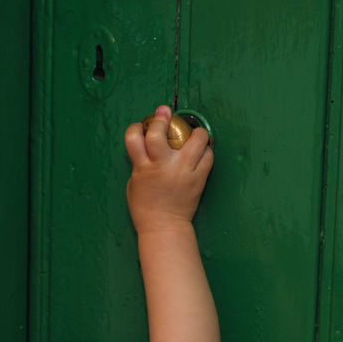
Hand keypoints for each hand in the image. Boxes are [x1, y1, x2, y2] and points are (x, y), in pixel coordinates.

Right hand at [124, 105, 213, 236]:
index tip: (142, 126)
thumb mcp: (134, 182)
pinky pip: (208, 157)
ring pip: (195, 140)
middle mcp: (163, 166)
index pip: (134, 137)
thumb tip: (148, 141)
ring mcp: (183, 171)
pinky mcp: (199, 179)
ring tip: (193, 135)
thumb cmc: (146, 207)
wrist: (165, 227)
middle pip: (160, 133)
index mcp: (143, 168)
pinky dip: (206, 151)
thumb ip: (139, 161)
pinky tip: (201, 152)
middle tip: (166, 114)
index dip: (136, 127)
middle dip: (162, 118)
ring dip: (195, 132)